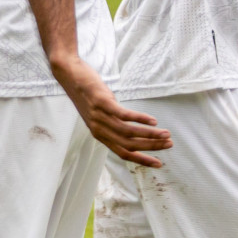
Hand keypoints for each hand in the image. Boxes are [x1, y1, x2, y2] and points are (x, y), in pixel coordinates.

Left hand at [55, 57, 171, 167]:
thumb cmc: (86, 93)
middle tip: (169, 145)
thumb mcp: (98, 113)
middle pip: (128, 145)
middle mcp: (99, 129)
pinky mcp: (102, 102)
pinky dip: (140, 119)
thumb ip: (112, 123)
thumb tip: (131, 128)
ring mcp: (100, 116)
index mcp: (100, 134)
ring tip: (166, 134)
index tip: (158, 163)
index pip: (123, 153)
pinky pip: (123, 115)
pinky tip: (153, 121)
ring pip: (128, 132)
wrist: (69, 75)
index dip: (141, 159)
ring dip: (150, 135)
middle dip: (151, 147)